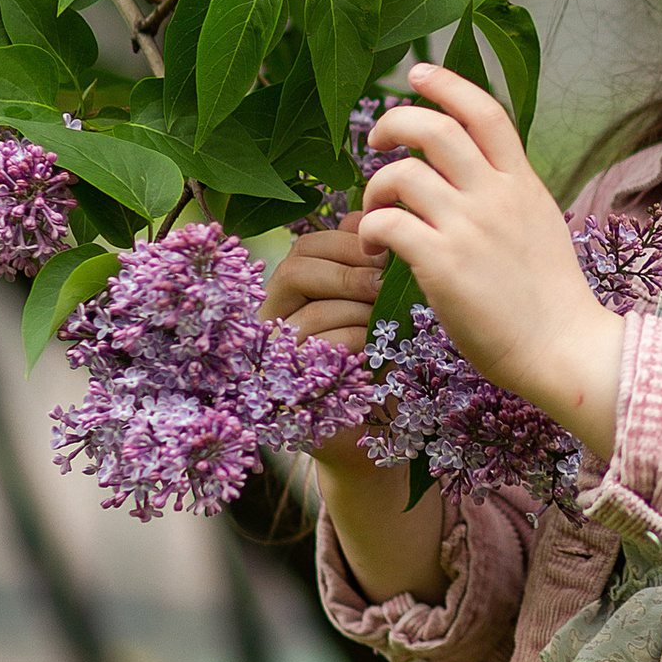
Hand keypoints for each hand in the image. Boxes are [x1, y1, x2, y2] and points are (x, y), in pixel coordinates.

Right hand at [263, 215, 446, 594]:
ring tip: (388, 317)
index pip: (306, 246)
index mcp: (293, 293)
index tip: (386, 254)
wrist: (377, 440)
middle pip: (296, 267)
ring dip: (358, 309)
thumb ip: (368, 270)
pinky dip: (355, 342)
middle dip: (349, 272)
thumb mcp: (378, 309)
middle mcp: (274, 320)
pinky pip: (319, 350)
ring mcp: (276, 356)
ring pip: (310, 310)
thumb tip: (373, 221)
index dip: (345, 242)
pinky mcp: (289, 390)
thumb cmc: (381, 366)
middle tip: (385, 284)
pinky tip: (379, 348)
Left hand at [359, 59, 624, 467]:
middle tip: (376, 141)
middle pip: (433, 128)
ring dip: (375, 188)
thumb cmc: (549, 297)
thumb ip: (508, 192)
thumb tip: (474, 172)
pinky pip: (388, 224)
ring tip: (375, 214)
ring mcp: (469, 228)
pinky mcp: (443, 264)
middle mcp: (495, 195)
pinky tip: (377, 253)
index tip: (418, 73)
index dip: (447, 82)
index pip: (485, 111)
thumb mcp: (539, 223)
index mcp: (521, 182)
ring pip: (402, 174)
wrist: (563, 348)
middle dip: (392, 122)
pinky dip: (371, 231)